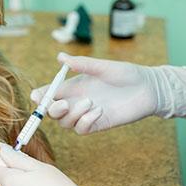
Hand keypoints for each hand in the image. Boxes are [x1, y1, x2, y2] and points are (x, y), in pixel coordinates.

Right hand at [31, 53, 185, 134]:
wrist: (148, 89)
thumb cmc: (126, 74)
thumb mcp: (102, 67)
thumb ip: (82, 64)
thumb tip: (60, 56)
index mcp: (73, 86)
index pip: (49, 93)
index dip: (39, 96)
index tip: (36, 96)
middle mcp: (76, 101)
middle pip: (52, 112)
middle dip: (52, 109)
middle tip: (64, 103)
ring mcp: (86, 114)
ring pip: (64, 122)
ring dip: (73, 114)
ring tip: (91, 103)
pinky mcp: (97, 124)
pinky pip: (81, 129)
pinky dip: (85, 122)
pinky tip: (98, 112)